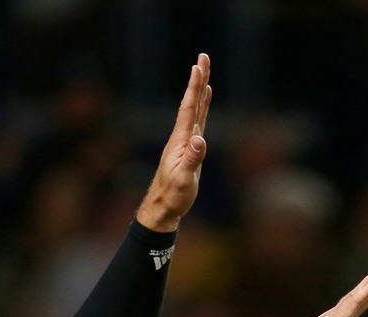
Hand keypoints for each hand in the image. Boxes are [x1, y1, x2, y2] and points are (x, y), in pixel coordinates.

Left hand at [136, 53, 211, 231]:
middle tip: (204, 57)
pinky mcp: (190, 150)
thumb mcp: (184, 180)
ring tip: (204, 73)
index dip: (194, 87)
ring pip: (195, 110)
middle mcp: (182, 137)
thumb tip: (201, 139)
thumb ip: (192, 159)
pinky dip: (202, 108)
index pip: (189, 109)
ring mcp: (186, 142)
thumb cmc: (173, 196)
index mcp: (181, 141)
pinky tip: (204, 101)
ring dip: (200, 91)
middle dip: (198, 80)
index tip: (198, 66)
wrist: (163, 208)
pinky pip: (198, 122)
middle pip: (192, 103)